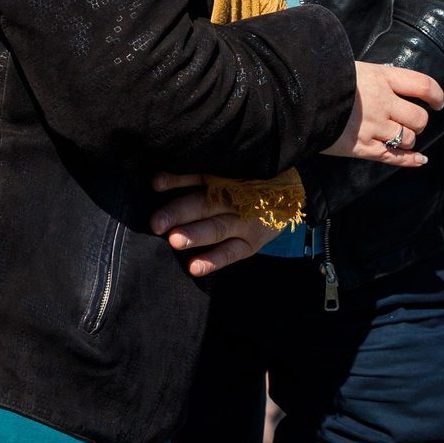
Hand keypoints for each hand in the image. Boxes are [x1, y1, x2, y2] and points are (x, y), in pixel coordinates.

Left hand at [149, 174, 275, 276]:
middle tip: (157, 223)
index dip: (176, 180)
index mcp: (224, 179)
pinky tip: (195, 267)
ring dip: (195, 235)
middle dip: (179, 213)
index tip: (155, 184)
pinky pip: (230, 253)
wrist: (288, 198)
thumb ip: (191, 178)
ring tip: (175, 241)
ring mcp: (244, 223)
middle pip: (204, 204)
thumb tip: (156, 181)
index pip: (198, 177)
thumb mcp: (224, 174)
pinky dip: (213, 260)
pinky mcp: (250, 244)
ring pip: (217, 228)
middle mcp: (233, 200)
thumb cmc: (246, 185)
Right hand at [324, 63, 443, 164]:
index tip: (438, 101)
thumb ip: (371, 75)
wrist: (294, 95)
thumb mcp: (348, 65)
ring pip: (408, 138)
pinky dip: (410, 160)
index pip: (423, 85)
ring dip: (407, 138)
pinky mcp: (362, 147)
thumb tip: (384, 79)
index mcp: (380, 77)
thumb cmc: (319, 76)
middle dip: (418, 122)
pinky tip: (420, 160)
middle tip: (408, 120)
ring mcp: (373, 127)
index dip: (436, 94)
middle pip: (419, 118)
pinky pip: (394, 157)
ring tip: (396, 134)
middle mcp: (382, 102)